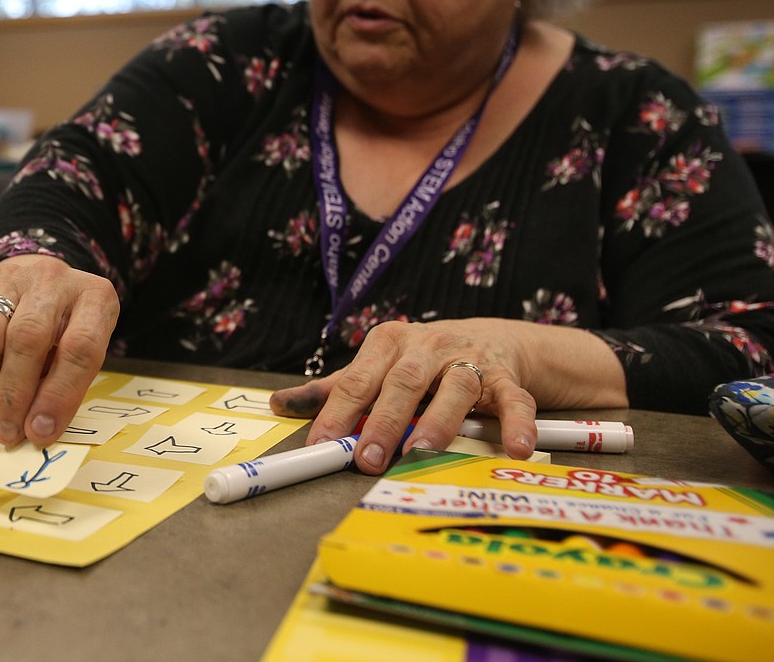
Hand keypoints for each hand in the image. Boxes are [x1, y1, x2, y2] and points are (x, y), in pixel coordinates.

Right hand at [0, 256, 119, 447]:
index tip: (39, 432)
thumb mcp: (78, 353)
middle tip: (9, 430)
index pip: (81, 347)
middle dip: (15, 393)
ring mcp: (10, 275)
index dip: (59, 395)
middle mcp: (54, 279)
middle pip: (28, 337)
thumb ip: (61, 383)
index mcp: (95, 297)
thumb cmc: (64, 331)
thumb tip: (35, 430)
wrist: (44, 285)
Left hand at [270, 318, 602, 473]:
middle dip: (383, 422)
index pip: (357, 381)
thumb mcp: (377, 366)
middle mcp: (426, 346)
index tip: (321, 444)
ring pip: (455, 387)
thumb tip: (279, 404)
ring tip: (424, 451)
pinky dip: (516, 423)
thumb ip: (334, 389)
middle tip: (367, 458)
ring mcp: (468, 359)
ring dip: (439, 420)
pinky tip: (515, 449)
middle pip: (402, 382)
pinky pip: (512, 399)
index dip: (337, 413)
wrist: (492, 337)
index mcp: (387, 344)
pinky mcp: (505, 376)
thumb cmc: (422, 361)